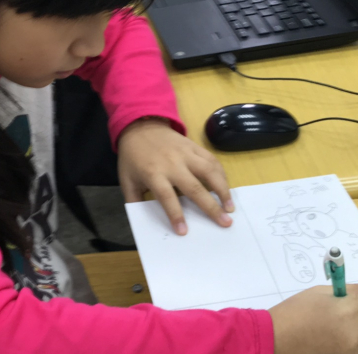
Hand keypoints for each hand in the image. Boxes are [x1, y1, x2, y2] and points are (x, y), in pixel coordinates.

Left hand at [118, 118, 232, 234]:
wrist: (140, 126)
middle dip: (211, 206)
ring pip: (209, 171)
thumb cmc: (133, 157)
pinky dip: (221, 174)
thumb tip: (142, 222)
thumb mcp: (126, 180)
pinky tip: (226, 187)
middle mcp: (172, 164)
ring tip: (230, 207)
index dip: (175, 214)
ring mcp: (186, 153)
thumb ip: (134, 200)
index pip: (167, 197)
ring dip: (222, 189)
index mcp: (153, 174)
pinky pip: (212, 160)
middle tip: (225, 223)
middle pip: (194, 187)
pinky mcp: (194, 146)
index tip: (184, 231)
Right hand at [269, 283, 357, 353]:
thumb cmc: (294, 313)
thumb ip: (354, 290)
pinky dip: (355, 352)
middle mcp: (357, 335)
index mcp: (350, 310)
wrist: (273, 341)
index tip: (355, 305)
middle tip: (353, 322)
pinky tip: (336, 348)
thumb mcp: (320, 294)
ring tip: (340, 337)